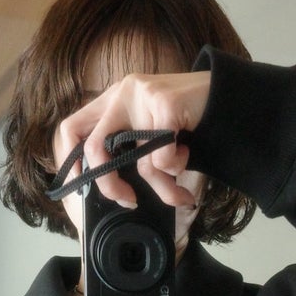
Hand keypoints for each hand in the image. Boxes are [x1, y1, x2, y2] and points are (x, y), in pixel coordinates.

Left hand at [56, 70, 210, 208]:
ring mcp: (141, 95)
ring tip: (177, 192)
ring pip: (139, 161)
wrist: (226, 98)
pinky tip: (186, 154)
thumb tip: (112, 193)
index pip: (71, 129)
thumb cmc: (184, 124)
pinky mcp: (164, 101)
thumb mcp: (148, 136)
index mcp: (110, 102)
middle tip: (128, 201)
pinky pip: (163, 156)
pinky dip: (177, 167)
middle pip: (94, 148)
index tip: (82, 190)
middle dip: (109, 186)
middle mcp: (120, 94)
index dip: (69, 162)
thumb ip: (128, 153)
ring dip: (162, 186)